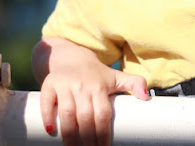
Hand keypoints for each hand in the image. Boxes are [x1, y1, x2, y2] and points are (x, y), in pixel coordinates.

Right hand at [34, 38, 149, 145]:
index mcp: (100, 87)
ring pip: (67, 113)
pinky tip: (51, 132)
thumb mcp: (116, 76)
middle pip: (85, 118)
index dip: (103, 135)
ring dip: (68, 135)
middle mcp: (82, 86)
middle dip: (86, 139)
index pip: (102, 115)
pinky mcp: (49, 84)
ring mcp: (65, 84)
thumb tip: (147, 97)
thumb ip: (135, 83)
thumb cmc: (96, 74)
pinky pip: (47, 102)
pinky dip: (48, 117)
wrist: (71, 56)